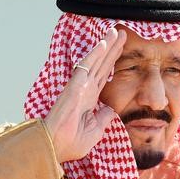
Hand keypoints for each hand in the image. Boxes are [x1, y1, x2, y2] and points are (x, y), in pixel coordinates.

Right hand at [44, 27, 126, 162]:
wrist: (57, 147)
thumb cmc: (71, 143)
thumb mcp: (95, 131)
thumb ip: (103, 118)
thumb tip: (110, 109)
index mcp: (89, 100)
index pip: (104, 77)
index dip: (112, 63)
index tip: (121, 50)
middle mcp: (85, 90)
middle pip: (102, 65)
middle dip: (113, 49)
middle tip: (123, 33)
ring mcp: (80, 86)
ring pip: (96, 61)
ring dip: (106, 46)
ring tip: (117, 31)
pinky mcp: (75, 86)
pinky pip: (87, 67)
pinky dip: (95, 54)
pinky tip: (104, 43)